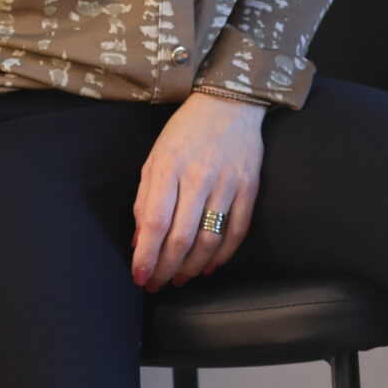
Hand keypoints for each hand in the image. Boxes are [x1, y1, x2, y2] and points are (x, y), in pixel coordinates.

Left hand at [132, 92, 266, 289]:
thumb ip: (144, 199)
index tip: (139, 275)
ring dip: (192, 267)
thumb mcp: (154, 158)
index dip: (146, 255)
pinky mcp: (249, 188)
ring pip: (209, 240)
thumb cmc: (185, 131)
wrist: (228, 103)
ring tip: (179, 279)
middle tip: (156, 284)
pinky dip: (222, 255)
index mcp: (168, 168)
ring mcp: (227, 184)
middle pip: (181, 237)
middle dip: (165, 268)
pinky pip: (237, 231)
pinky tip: (208, 267)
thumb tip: (138, 240)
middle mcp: (198, 177)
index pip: (154, 223)